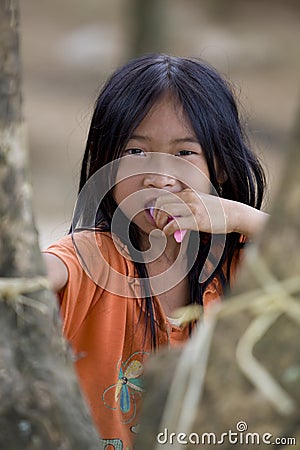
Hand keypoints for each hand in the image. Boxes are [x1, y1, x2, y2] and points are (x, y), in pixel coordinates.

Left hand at [152, 189, 268, 237]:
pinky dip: (167, 230)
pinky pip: (174, 224)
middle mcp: (188, 197)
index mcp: (187, 192)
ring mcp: (192, 208)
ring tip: (163, 230)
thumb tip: (173, 219)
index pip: (164, 196)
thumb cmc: (217, 211)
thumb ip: (186, 206)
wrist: (234, 214)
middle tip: (158, 224)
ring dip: (160, 223)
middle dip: (156, 215)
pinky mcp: (196, 220)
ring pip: (165, 212)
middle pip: (161, 203)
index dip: (156, 208)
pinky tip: (167, 234)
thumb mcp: (200, 202)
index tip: (157, 217)